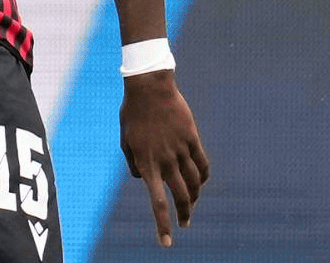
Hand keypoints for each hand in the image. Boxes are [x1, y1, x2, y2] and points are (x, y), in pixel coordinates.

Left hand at [119, 69, 209, 247]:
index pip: (157, 203)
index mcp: (146, 164)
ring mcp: (180, 149)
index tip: (167, 242)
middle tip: (185, 224)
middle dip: (185, 214)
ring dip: (196, 196)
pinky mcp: (191, 137)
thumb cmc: (132, 113)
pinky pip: (202, 162)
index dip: (163, 225)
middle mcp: (166, 160)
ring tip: (194, 203)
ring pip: (195, 181)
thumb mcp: (125, 140)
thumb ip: (132, 163)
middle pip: (181, 196)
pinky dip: (204, 175)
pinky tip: (203, 180)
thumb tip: (140, 177)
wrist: (149, 87)